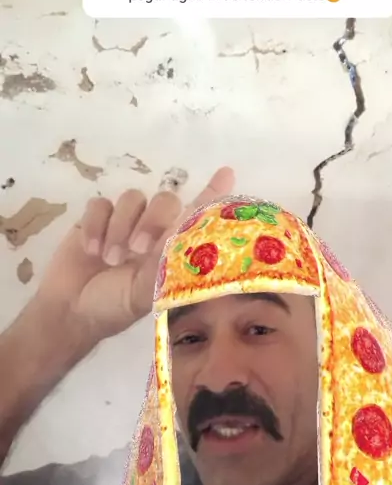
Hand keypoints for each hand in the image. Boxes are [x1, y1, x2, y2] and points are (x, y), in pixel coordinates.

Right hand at [35, 167, 234, 346]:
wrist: (71, 311)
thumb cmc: (114, 307)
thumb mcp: (145, 295)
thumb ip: (164, 267)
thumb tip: (182, 239)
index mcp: (171, 248)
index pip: (196, 214)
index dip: (212, 193)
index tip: (227, 172)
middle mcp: (152, 230)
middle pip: (165, 200)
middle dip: (153, 221)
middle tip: (138, 250)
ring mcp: (124, 222)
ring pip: (132, 199)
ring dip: (120, 228)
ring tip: (110, 259)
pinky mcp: (95, 218)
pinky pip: (101, 204)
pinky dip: (96, 226)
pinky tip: (91, 250)